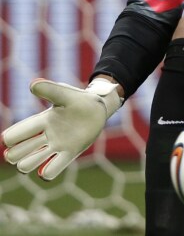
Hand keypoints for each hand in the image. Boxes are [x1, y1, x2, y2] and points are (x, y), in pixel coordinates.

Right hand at [2, 78, 121, 180]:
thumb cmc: (79, 99)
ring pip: (28, 164)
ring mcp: (56, 146)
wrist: (99, 108)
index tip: (11, 138)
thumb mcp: (64, 93)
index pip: (15, 135)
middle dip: (16, 154)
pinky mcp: (70, 153)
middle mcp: (44, 137)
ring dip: (29, 164)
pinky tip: (48, 170)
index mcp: (41, 122)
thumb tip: (32, 85)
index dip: (10, 138)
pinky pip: (52, 170)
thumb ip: (50, 90)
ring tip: (42, 154)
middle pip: (16, 153)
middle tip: (32, 146)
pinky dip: (47, 172)